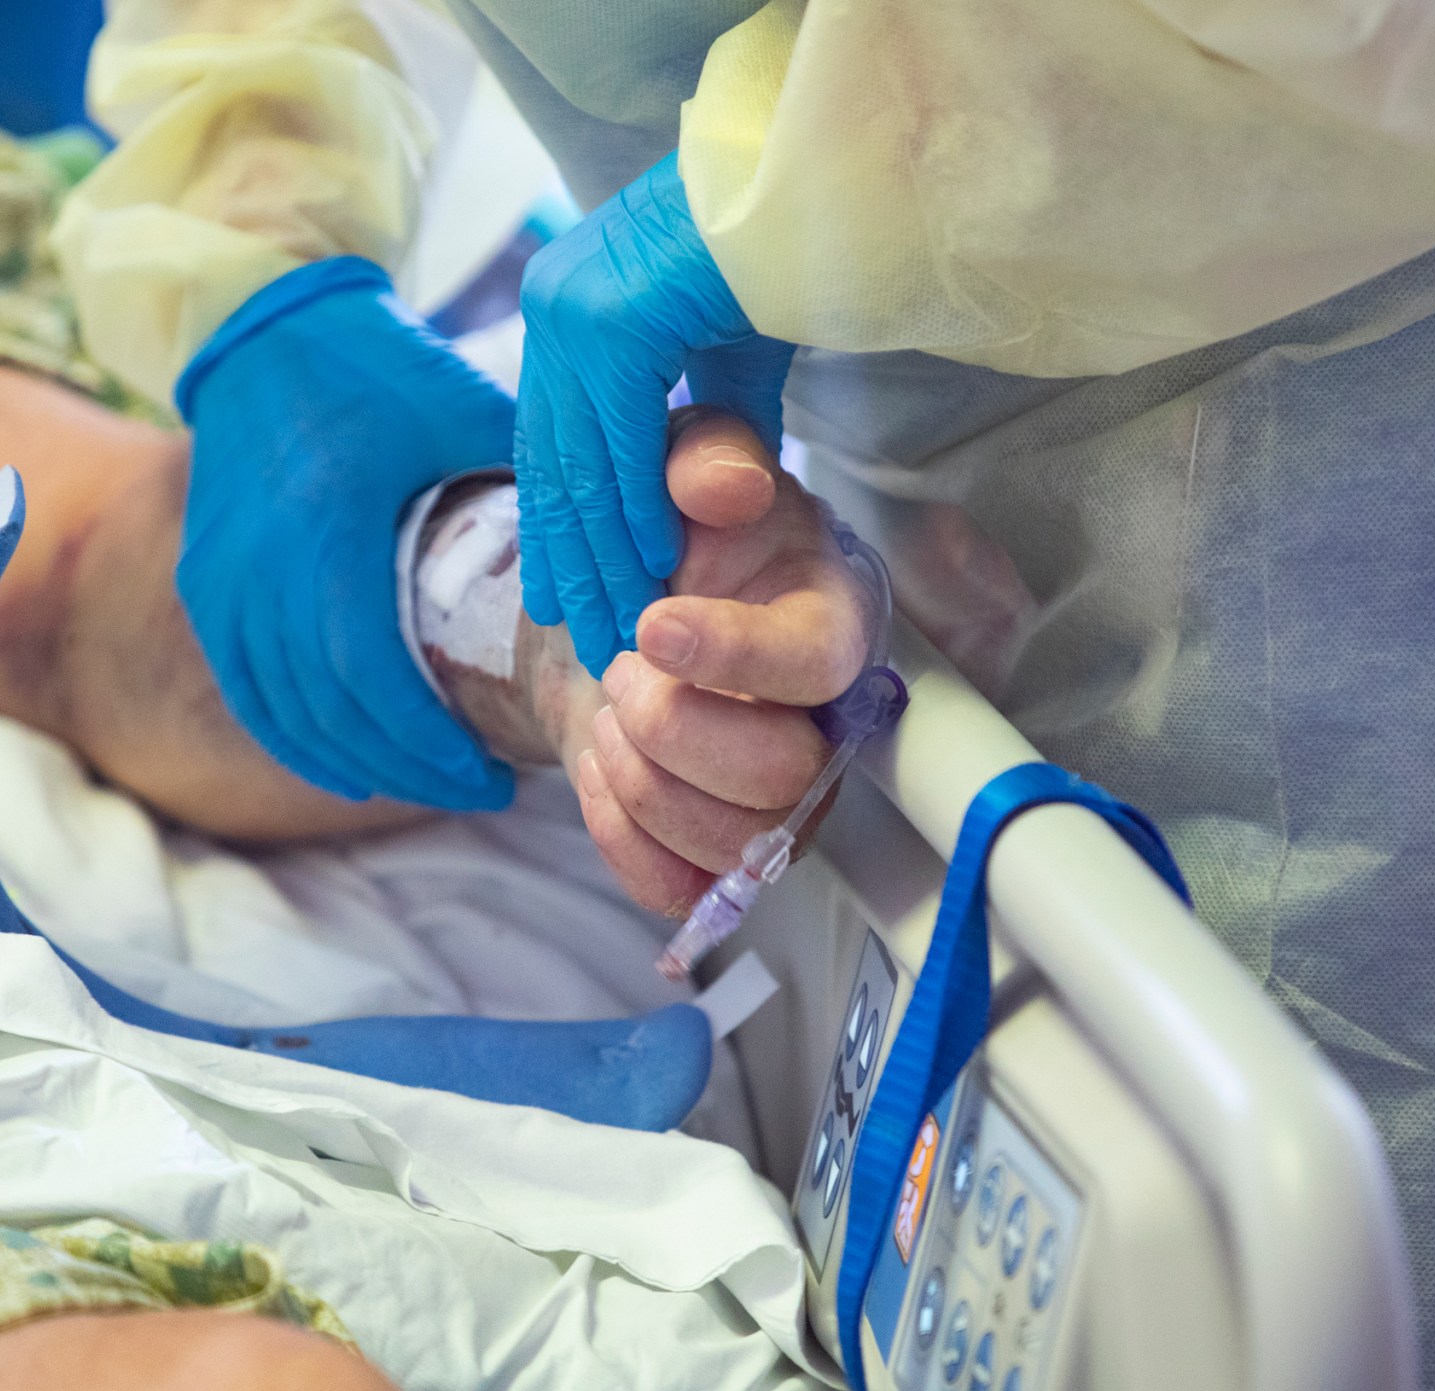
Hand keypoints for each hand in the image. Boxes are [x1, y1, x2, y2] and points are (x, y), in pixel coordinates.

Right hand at [176, 257, 515, 809]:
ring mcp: (219, 584)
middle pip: (333, 715)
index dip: (432, 746)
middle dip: (410, 769)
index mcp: (329, 536)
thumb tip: (617, 544)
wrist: (259, 322)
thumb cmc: (374, 363)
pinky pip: (247, 691)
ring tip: (428, 781)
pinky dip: (298, 739)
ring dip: (359, 764)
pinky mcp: (203, 584)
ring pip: (287, 714)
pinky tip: (348, 769)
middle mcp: (261, 573)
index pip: (373, 680)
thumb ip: (531, 479)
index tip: (495, 778)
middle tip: (480, 790)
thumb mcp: (461, 409)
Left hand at [516, 153, 796, 676]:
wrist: (817, 174)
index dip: (561, 528)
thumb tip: (710, 487)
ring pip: (582, 462)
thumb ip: (710, 416)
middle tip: (591, 639)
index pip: (553, 440)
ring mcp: (575, 309)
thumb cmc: (785, 247)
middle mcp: (556, 305)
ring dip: (605, 554)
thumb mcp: (732, 345)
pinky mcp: (613, 319)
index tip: (567, 598)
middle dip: (574, 559)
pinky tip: (655, 567)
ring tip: (623, 625)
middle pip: (555, 461)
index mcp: (568, 306)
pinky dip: (637, 508)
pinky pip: (620, 441)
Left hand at [558, 410, 873, 915]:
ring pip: (733, 843)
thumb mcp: (688, 466)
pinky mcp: (716, 851)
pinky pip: (679, 887)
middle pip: (781, 779)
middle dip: (673, 728)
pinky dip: (618, 834)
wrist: (619, 605)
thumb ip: (709, 459)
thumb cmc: (678, 535)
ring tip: (611, 712)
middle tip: (620, 666)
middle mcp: (821, 727)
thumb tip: (722, 486)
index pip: (817, 665)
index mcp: (833, 623)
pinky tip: (601, 767)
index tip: (653, 626)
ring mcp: (775, 803)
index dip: (735, 655)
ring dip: (641, 780)